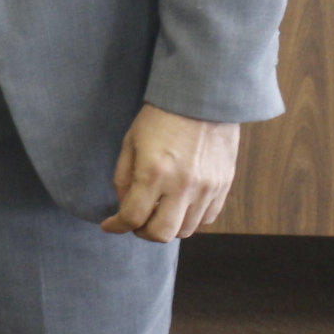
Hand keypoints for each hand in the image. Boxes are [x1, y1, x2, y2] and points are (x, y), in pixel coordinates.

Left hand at [102, 103, 240, 241]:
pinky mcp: (224, 186)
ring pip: (185, 230)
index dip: (117, 226)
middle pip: (162, 234)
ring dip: (167, 226)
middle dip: (143, 232)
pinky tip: (178, 205)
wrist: (202, 99)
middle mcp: (183, 186)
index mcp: (154, 172)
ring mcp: (207, 188)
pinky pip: (206, 219)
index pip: (133, 217)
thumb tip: (124, 206)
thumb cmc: (160, 118)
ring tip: (157, 211)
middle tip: (135, 222)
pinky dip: (189, 219)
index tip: (109, 226)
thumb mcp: (130, 142)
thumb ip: (124, 178)